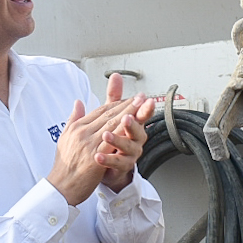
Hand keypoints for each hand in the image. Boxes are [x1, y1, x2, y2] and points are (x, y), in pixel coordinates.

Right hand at [46, 75, 147, 205]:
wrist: (60, 186)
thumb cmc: (64, 166)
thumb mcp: (65, 137)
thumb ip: (73, 119)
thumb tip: (78, 102)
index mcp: (76, 127)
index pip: (99, 111)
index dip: (116, 103)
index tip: (129, 98)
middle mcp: (82, 132)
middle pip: (108, 115)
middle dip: (126, 104)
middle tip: (140, 97)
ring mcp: (88, 143)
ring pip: (111, 125)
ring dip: (128, 114)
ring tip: (140, 106)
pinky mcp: (94, 156)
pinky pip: (111, 141)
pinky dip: (122, 132)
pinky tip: (132, 127)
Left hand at [94, 74, 154, 192]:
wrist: (108, 166)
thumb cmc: (112, 139)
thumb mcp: (112, 115)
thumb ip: (114, 96)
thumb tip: (116, 76)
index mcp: (133, 125)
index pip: (139, 114)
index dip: (143, 107)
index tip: (144, 98)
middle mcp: (135, 139)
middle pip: (137, 131)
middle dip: (132, 124)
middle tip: (127, 118)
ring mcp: (130, 153)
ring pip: (127, 147)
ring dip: (117, 140)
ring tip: (106, 135)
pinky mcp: (122, 166)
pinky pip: (117, 163)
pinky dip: (107, 160)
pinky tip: (97, 156)